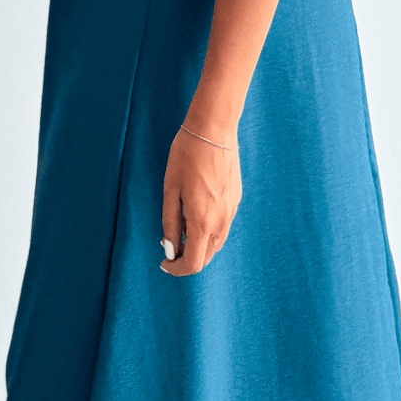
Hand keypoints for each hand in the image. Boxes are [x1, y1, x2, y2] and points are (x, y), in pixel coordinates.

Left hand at [159, 126, 241, 276]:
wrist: (213, 131)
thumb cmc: (185, 157)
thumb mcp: (170, 191)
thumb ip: (170, 224)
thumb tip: (170, 250)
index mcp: (202, 221)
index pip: (194, 263)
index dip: (177, 269)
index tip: (164, 263)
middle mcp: (221, 221)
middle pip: (207, 256)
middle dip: (188, 257)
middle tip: (169, 245)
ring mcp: (232, 211)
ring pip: (216, 242)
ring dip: (199, 244)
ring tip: (180, 227)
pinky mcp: (236, 200)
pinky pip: (223, 226)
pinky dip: (209, 230)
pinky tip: (195, 212)